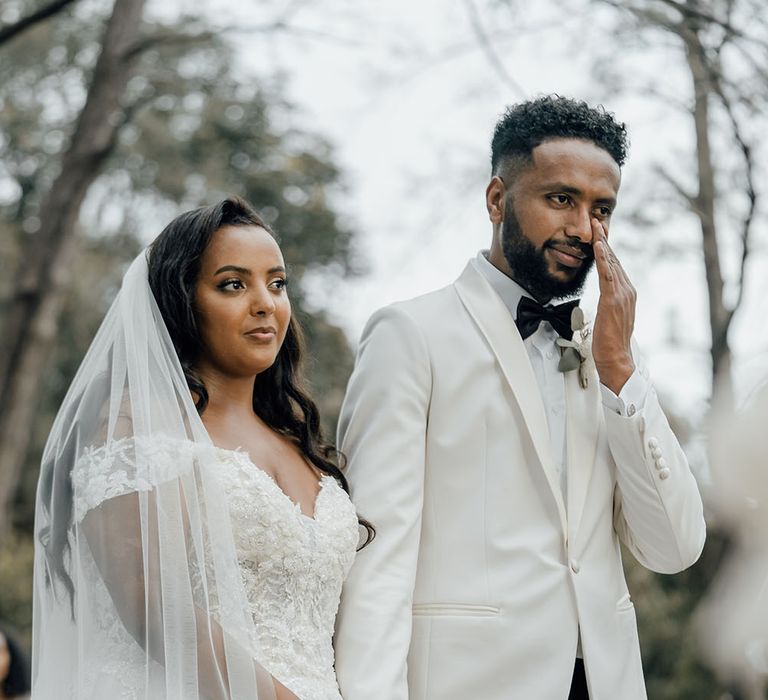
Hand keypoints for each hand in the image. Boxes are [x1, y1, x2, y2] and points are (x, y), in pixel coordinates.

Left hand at [591, 218, 635, 393]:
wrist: (616, 358)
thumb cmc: (609, 342)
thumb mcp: (610, 316)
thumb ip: (608, 302)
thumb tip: (603, 296)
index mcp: (626, 293)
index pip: (615, 266)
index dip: (607, 249)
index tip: (600, 233)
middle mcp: (627, 290)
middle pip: (614, 259)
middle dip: (605, 239)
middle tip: (597, 221)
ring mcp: (622, 294)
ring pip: (612, 263)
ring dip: (603, 243)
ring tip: (596, 226)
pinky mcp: (613, 300)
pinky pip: (608, 275)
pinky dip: (604, 259)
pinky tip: (599, 247)